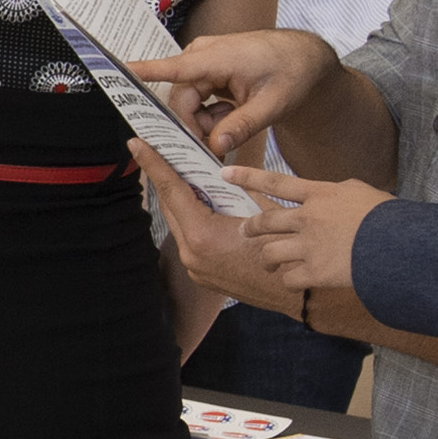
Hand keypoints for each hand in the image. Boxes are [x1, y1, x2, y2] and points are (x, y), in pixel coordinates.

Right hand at [133, 27, 334, 159]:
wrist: (304, 58)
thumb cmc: (291, 72)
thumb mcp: (272, 104)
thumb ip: (242, 125)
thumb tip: (216, 146)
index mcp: (217, 59)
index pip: (174, 68)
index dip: (144, 72)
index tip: (118, 71)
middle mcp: (202, 57)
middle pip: (181, 101)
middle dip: (194, 129)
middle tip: (212, 154)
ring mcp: (203, 64)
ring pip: (188, 104)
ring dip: (206, 123)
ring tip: (233, 128)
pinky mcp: (206, 72)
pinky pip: (197, 101)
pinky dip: (212, 115)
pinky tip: (233, 117)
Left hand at [133, 148, 293, 305]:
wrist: (300, 295)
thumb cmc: (287, 250)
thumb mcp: (264, 209)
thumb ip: (240, 187)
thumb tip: (221, 168)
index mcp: (203, 235)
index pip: (171, 189)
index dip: (153, 163)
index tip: (136, 144)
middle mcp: (192, 254)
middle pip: (170, 206)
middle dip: (165, 178)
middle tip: (160, 152)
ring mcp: (195, 268)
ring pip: (179, 224)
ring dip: (180, 201)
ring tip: (183, 176)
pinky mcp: (202, 276)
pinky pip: (189, 241)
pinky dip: (192, 221)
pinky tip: (202, 207)